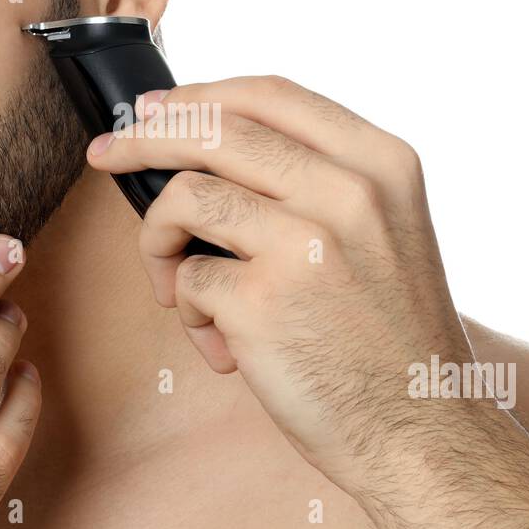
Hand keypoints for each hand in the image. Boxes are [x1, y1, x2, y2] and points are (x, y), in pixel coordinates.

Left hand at [86, 75, 472, 497]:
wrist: (423, 434)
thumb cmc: (390, 336)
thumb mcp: (386, 230)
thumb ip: (318, 181)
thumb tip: (204, 144)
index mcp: (382, 163)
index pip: (271, 95)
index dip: (199, 96)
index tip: (154, 109)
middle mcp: (350, 192)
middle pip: (213, 130)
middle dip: (141, 140)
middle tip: (105, 156)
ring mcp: (306, 244)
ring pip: (185, 198)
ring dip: (159, 240)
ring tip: (177, 288)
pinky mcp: (262, 303)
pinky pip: (186, 280)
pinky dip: (189, 312)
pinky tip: (224, 347)